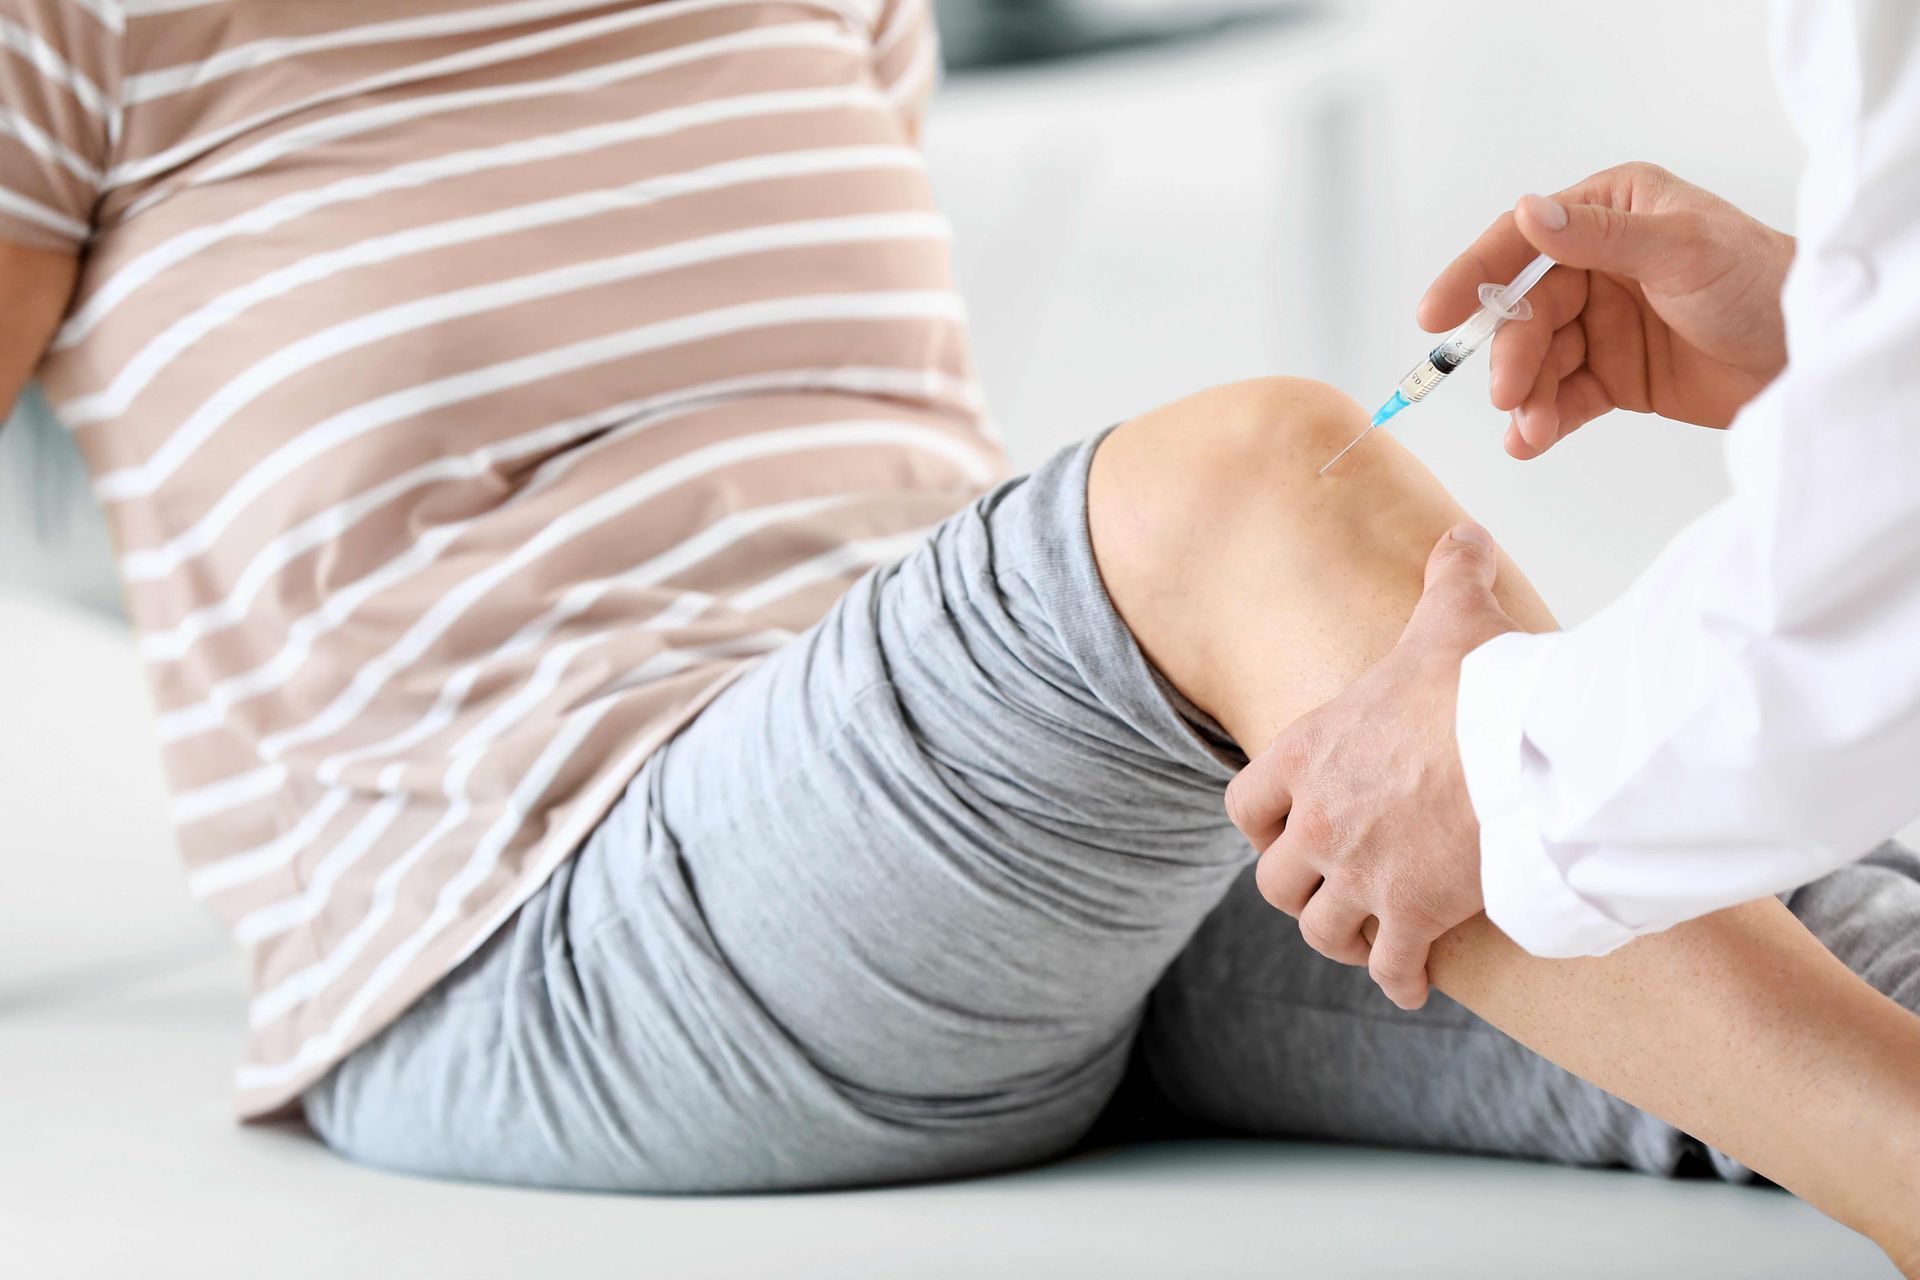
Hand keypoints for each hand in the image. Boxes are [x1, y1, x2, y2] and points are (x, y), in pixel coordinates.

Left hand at [1225, 522, 1520, 1008]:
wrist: (1526, 752)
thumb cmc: (1483, 685)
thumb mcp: (1452, 616)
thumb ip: (1449, 575)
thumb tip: (1465, 536)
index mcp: (1309, 754)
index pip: (1245, 805)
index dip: (1261, 824)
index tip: (1283, 831)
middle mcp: (1319, 821)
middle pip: (1274, 881)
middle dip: (1298, 888)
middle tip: (1327, 890)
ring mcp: (1359, 874)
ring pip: (1319, 930)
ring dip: (1340, 937)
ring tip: (1365, 939)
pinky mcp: (1409, 918)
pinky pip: (1387, 968)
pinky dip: (1397, 980)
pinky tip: (1413, 984)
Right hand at [1420, 162, 1794, 458]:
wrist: (1811, 356)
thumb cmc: (1762, 283)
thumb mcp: (1680, 249)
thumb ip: (1600, 236)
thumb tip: (1531, 214)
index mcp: (1610, 214)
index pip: (1523, 241)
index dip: (1473, 276)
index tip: (1435, 315)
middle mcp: (1598, 265)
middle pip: (1527, 313)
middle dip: (1512, 356)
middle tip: (1509, 394)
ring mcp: (1604, 323)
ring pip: (1539, 361)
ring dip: (1526, 397)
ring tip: (1529, 430)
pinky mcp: (1615, 375)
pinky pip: (1562, 397)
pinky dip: (1543, 420)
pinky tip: (1531, 440)